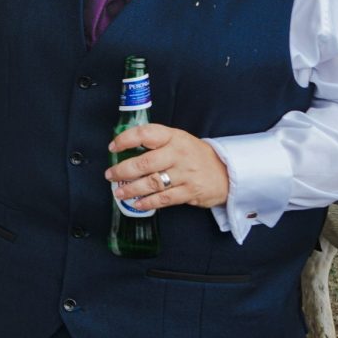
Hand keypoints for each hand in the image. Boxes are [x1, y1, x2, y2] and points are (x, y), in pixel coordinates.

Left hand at [105, 123, 228, 210]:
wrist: (226, 171)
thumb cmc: (193, 154)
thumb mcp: (178, 139)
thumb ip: (155, 141)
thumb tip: (124, 149)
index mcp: (172, 137)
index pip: (145, 134)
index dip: (125, 140)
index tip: (113, 148)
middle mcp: (178, 154)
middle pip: (144, 163)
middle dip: (123, 171)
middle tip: (110, 175)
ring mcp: (185, 173)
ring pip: (152, 182)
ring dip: (131, 189)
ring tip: (119, 192)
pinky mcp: (190, 191)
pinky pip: (164, 199)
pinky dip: (148, 202)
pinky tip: (137, 203)